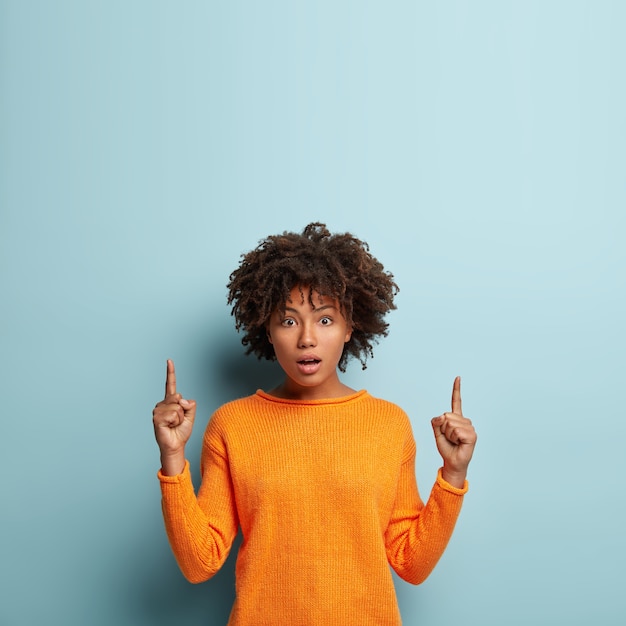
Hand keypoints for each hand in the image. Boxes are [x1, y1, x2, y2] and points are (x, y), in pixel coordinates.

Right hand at [152, 359, 196, 474]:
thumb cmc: (181, 432)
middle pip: (178, 397)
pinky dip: (175, 421)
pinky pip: (173, 414)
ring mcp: (158, 410)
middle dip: (183, 410)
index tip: (169, 360)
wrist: (176, 445)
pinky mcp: (156, 418)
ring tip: (173, 425)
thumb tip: (182, 399)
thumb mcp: (190, 416)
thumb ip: (190, 405)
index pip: (170, 384)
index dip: (170, 372)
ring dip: (180, 418)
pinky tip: (169, 426)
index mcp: (170, 401)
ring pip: (177, 407)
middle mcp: (162, 404)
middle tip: (178, 421)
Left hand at [431, 376, 476, 487]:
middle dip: (442, 428)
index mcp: (456, 418)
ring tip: (454, 441)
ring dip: (448, 434)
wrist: (452, 462)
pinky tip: (459, 443)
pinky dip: (453, 438)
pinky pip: (456, 431)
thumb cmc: (446, 448)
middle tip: (448, 438)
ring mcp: (469, 427)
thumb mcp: (436, 432)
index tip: (458, 377)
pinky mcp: (472, 435)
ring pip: (450, 424)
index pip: (456, 401)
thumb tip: (442, 416)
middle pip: (446, 416)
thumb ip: (436, 422)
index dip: (456, 389)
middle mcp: (464, 421)